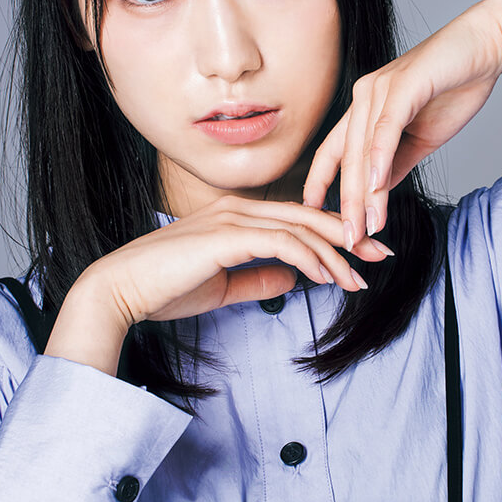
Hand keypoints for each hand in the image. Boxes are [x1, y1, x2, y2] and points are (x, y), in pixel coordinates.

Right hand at [46, 196, 392, 374]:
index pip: (297, 218)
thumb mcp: (222, 286)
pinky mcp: (225, 236)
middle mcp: (237, 209)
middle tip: (381, 254)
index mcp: (236, 216)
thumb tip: (292, 283)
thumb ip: (258, 280)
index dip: (334, 234)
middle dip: (348, 236)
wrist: (120, 292)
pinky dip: (309, 258)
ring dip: (334, 255)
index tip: (363, 254)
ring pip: (300, 229)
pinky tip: (327, 276)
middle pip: (307, 216)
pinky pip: (281, 243)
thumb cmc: (164, 290)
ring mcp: (231, 219)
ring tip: (357, 278)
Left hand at [302, 0, 501, 245]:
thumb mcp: (420, 138)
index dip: (321, 185)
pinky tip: (376, 187)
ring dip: (362, 193)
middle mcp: (363, 97)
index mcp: (365, 108)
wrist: (487, 47)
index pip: (334, 153)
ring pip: (361, 150)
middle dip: (345, 204)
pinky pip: (385, 129)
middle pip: (345, 159)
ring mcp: (378, 89)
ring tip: (365, 226)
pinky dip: (379, 160)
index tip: (315, 217)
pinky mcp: (402, 86)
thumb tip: (376, 192)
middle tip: (348, 240)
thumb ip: (396, 163)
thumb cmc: (455, 87)